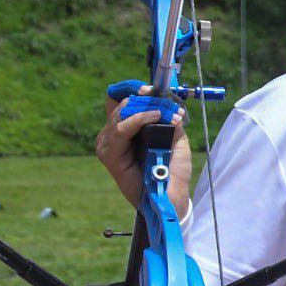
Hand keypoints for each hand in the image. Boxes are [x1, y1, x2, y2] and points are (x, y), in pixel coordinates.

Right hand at [97, 85, 191, 212]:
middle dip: (144, 99)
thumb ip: (170, 122)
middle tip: (163, 100)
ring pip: (120, 114)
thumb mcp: (176, 141)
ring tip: (163, 111)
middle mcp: (114, 136)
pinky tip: (153, 116)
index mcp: (127, 131)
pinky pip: (120, 130)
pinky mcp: (110, 156)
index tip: (151, 88)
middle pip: (123, 105)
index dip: (134, 92)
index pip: (123, 103)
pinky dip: (138, 119)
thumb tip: (170, 106)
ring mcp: (109, 146)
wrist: (170, 197)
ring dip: (144, 108)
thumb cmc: (171, 171)